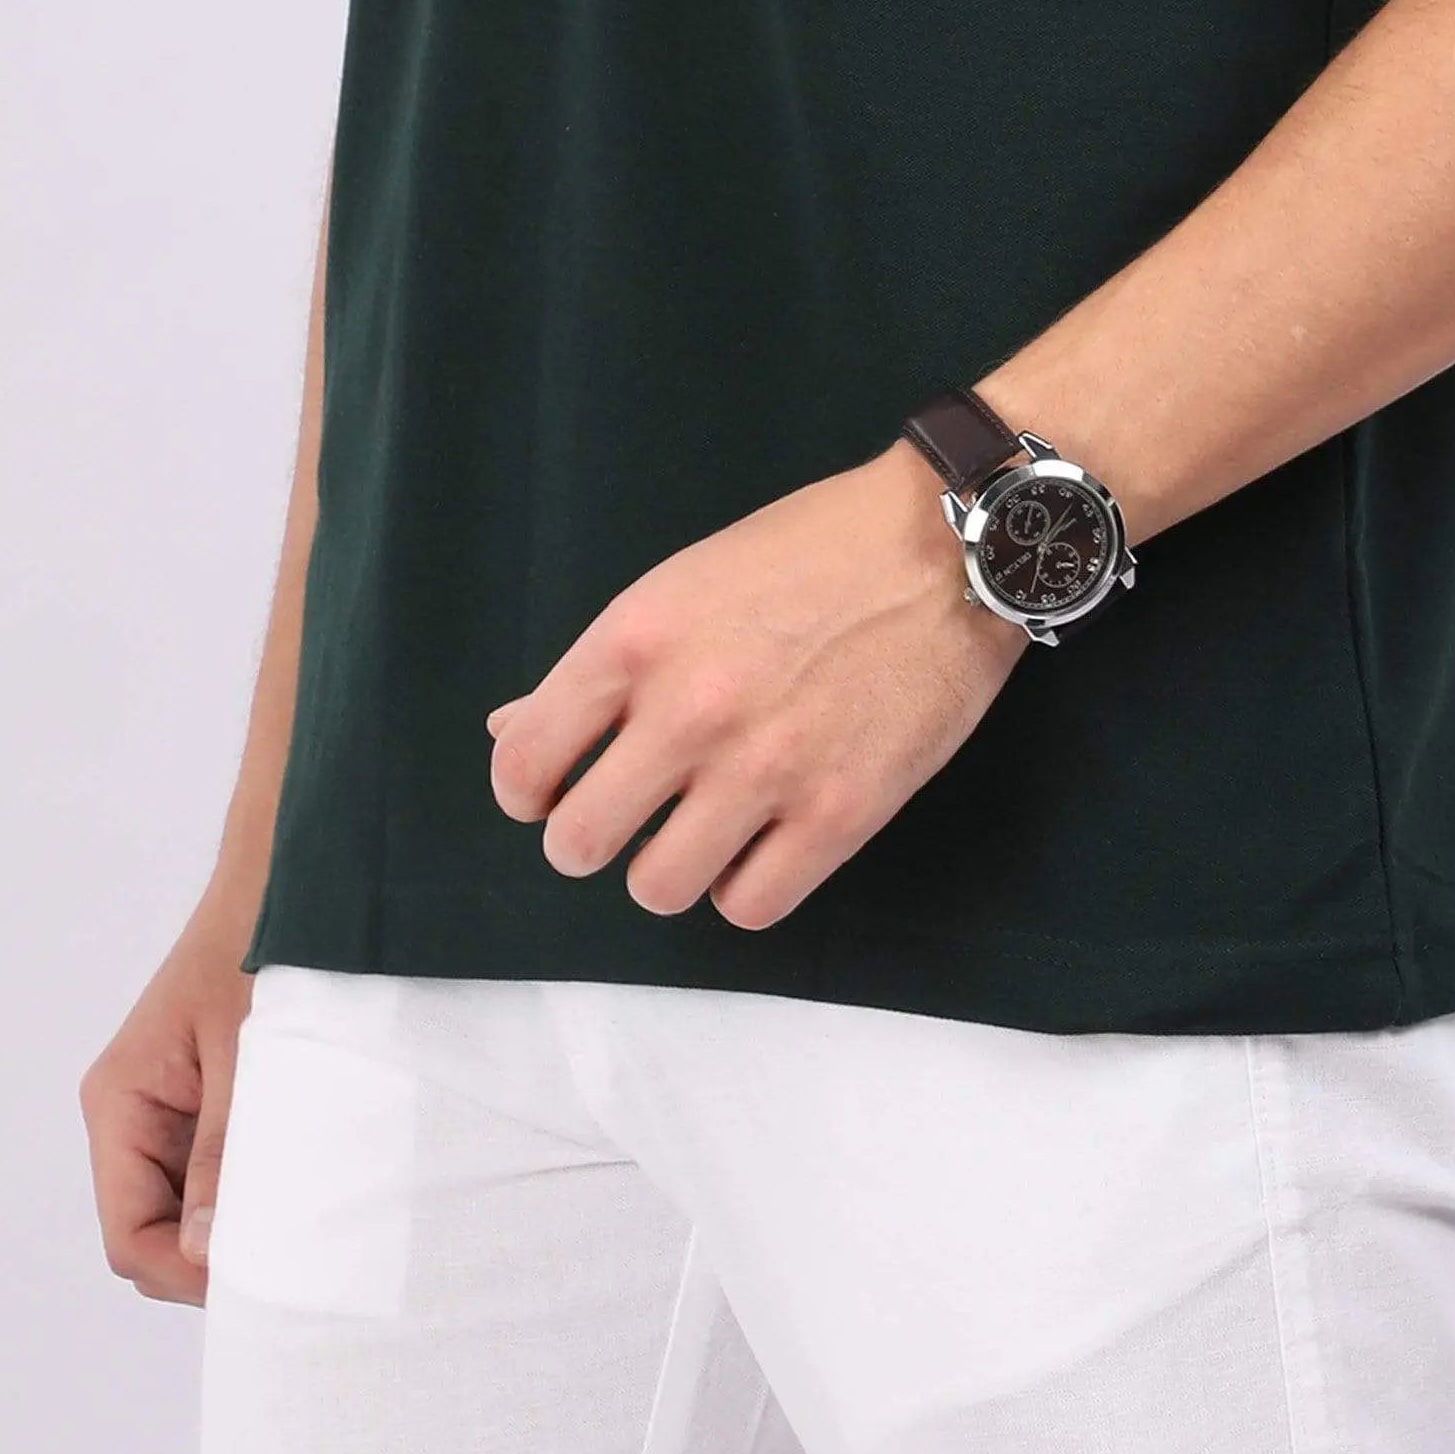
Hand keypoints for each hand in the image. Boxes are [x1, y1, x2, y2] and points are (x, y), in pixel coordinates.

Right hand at [79, 894, 257, 1302]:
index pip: (128, 1234)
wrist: (286, 880)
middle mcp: (128, 1117)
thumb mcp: (245, 1056)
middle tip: (287, 1259)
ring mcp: (163, 1115)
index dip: (184, 1269)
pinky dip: (247, 1191)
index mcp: (118, 1103)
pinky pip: (210, 1176)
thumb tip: (204, 1250)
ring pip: (183, 1213)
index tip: (256, 1277)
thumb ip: (223, 1152)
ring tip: (296, 1219)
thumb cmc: (256, 949)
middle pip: (150, 1234)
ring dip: (232, 1224)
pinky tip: (294, 1184)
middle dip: (208, 1257)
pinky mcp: (200, 1106)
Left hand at [484, 443, 1026, 928]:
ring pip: (657, 888)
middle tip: (628, 817)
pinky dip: (744, 887)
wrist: (943, 546)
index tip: (553, 790)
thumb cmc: (811, 548)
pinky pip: (747, 907)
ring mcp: (763, 770)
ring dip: (670, 867)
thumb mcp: (686, 582)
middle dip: (592, 839)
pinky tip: (763, 843)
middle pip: (579, 844)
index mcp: (637, 639)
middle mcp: (687, 711)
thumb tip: (512, 732)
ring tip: (702, 830)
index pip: (527, 762)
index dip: (529, 791)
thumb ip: (601, 667)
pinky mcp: (838, 815)